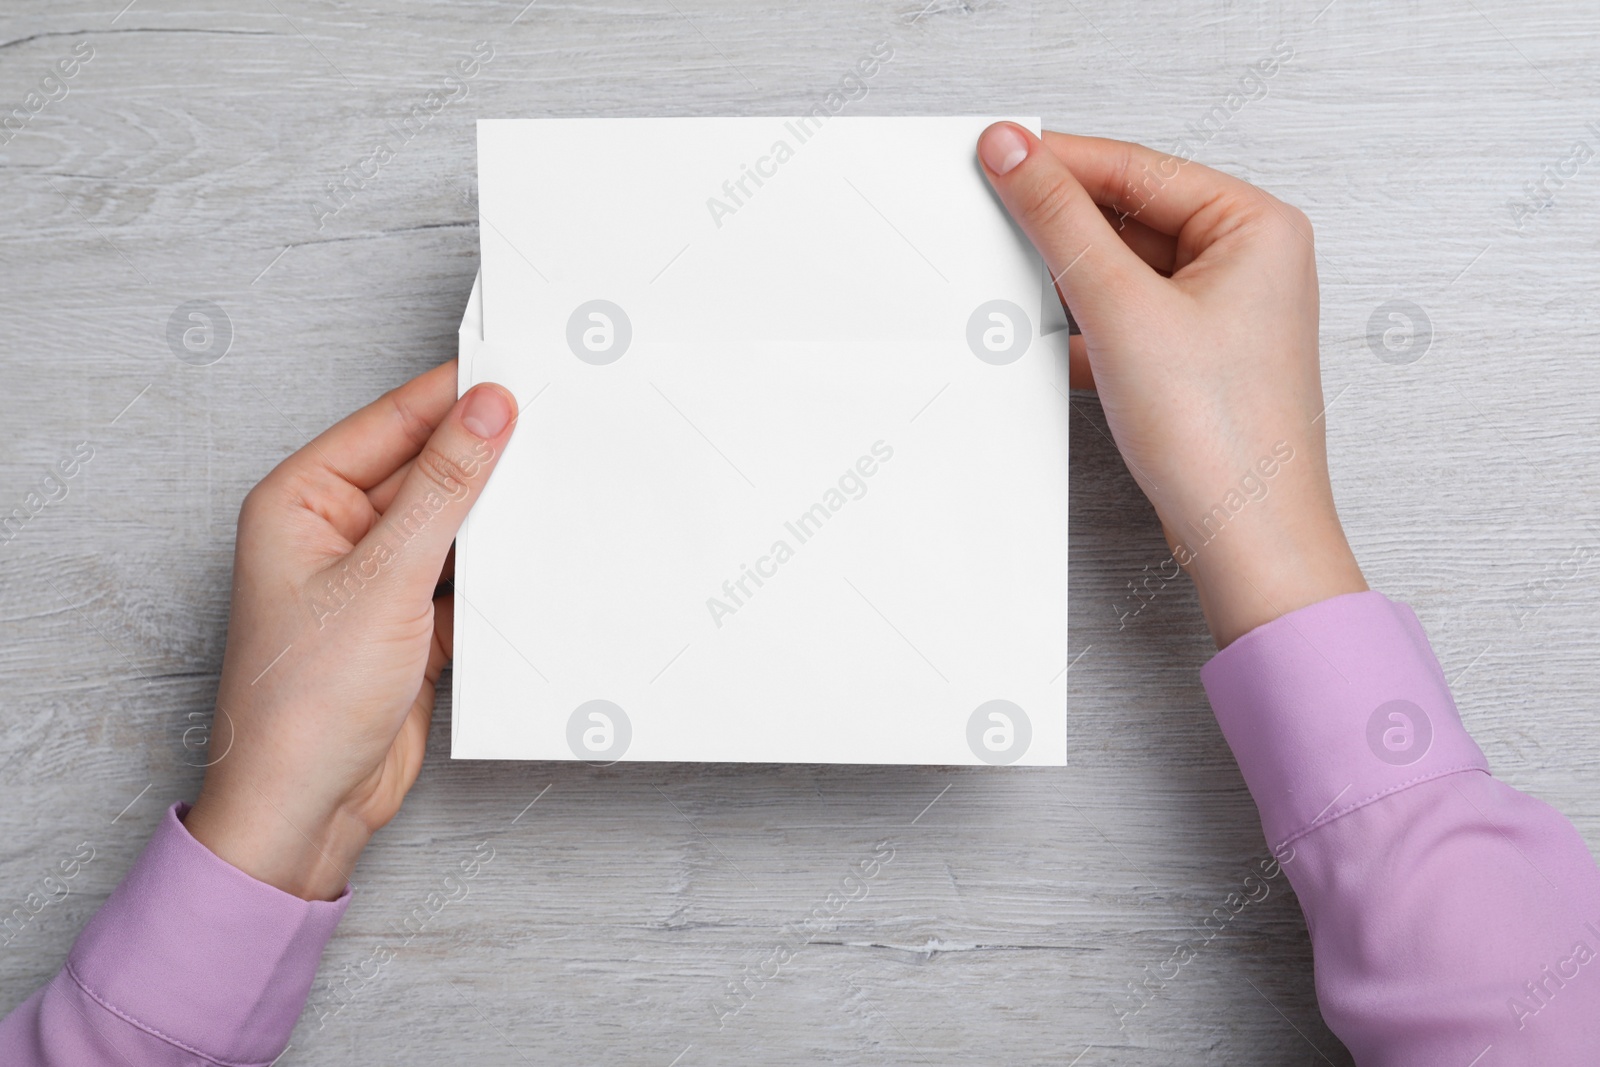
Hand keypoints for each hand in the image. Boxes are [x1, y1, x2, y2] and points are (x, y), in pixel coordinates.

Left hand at [184, 362, 517, 899]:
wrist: (305, 809)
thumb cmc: (303, 702)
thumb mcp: (384, 578)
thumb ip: (444, 488)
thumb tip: (486, 410)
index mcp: (302, 500)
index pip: (392, 423)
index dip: (456, 398)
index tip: (521, 375)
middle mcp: (334, 532)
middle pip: (426, 470)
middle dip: (486, 457)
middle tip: (556, 427)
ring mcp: (374, 579)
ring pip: (451, 524)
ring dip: (496, 518)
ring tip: (558, 491)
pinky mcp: (409, 623)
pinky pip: (464, 576)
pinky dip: (497, 572)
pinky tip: (537, 559)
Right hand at [977, 123, 1366, 647]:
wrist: (1245, 539)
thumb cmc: (1223, 438)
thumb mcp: (1121, 309)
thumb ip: (1060, 221)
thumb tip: (1017, 152)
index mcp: (1256, 225)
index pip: (1136, 167)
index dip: (1060, 161)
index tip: (995, 153)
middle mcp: (1249, 261)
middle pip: (1128, 214)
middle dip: (1061, 224)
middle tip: (992, 212)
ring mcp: (1223, 312)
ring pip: (1122, 268)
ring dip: (1068, 278)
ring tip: (1018, 282)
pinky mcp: (1194, 358)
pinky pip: (1125, 315)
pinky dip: (1083, 323)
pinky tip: (1048, 336)